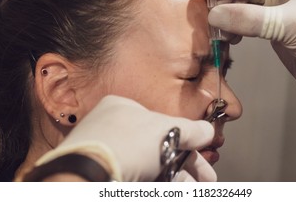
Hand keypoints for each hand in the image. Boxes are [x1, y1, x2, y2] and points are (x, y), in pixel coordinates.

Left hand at [34, 95, 215, 181]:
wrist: (87, 177)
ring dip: (180, 176)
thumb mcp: (165, 130)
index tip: (203, 150)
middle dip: (189, 163)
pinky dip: (163, 181)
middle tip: (207, 177)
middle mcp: (115, 129)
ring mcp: (110, 154)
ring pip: (153, 165)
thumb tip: (208, 130)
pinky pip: (142, 176)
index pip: (163, 121)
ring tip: (196, 186)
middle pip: (162, 146)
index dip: (188, 137)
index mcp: (123, 108)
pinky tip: (178, 187)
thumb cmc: (124, 144)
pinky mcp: (108, 174)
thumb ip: (190, 130)